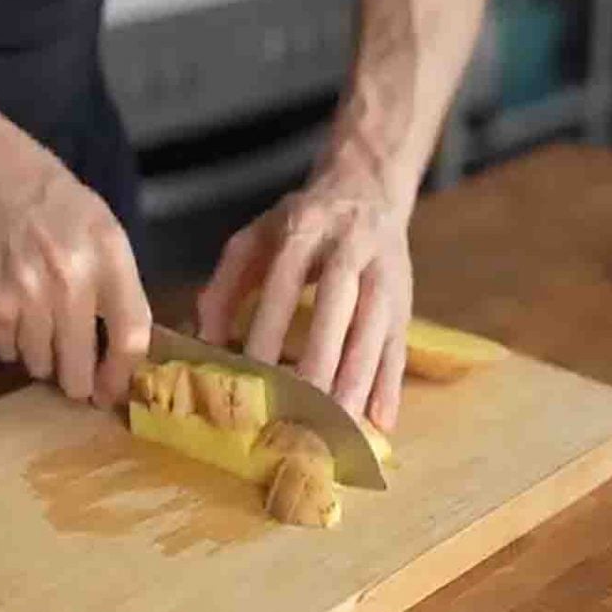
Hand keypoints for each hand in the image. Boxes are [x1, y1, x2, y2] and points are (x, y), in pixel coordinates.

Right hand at [0, 129, 150, 407]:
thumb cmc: (54, 204)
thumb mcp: (105, 231)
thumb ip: (118, 287)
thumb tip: (123, 354)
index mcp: (109, 256)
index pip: (129, 336)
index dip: (121, 375)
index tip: (113, 390)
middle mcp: (69, 277)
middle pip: (79, 362)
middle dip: (79, 382)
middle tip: (76, 383)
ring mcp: (25, 291)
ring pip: (40, 363)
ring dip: (43, 361)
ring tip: (42, 334)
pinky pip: (5, 349)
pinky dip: (11, 345)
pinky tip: (14, 317)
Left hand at [197, 166, 411, 431]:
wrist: (366, 186)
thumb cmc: (300, 223)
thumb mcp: (255, 238)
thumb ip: (225, 285)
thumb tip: (205, 343)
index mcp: (305, 229)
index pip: (285, 281)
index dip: (270, 326)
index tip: (253, 372)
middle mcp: (350, 247)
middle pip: (339, 305)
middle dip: (322, 357)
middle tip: (303, 408)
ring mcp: (384, 273)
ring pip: (375, 328)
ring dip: (360, 379)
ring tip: (341, 424)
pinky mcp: (406, 297)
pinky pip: (400, 343)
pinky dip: (391, 384)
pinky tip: (381, 422)